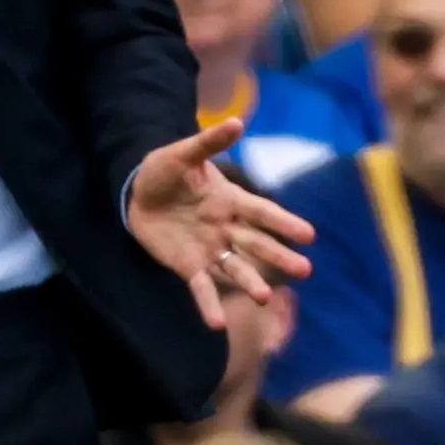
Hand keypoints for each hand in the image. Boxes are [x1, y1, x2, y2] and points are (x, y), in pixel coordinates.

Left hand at [126, 120, 312, 330]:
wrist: (135, 193)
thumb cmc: (164, 171)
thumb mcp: (184, 153)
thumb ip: (209, 142)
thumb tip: (237, 121)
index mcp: (229, 201)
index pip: (262, 212)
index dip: (284, 222)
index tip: (309, 234)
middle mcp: (225, 228)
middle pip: (256, 244)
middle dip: (278, 256)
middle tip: (305, 270)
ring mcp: (208, 249)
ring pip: (235, 268)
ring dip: (249, 282)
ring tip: (264, 297)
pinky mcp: (188, 266)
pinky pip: (201, 288)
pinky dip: (208, 305)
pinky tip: (216, 323)